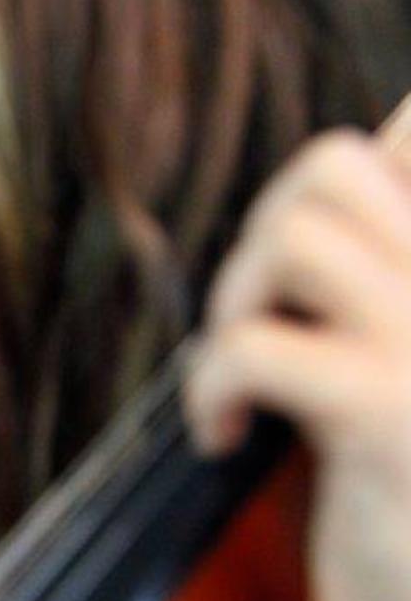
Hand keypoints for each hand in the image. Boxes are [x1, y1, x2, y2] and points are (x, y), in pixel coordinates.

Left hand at [184, 130, 410, 600]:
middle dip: (262, 233)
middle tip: (265, 323)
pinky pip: (253, 343)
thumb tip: (353, 169)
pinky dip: (208, 384)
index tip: (329, 262)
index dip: (371, 163)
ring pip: (296, 227)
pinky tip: (225, 438)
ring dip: (234, 296)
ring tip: (244, 373)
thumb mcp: (401, 363)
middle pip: (335, 162)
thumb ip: (386, 277)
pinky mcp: (397, 416)